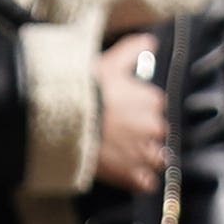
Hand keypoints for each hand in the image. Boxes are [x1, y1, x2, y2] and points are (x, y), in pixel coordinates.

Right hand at [91, 28, 173, 195]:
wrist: (67, 120)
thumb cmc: (87, 89)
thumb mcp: (111, 62)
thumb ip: (133, 50)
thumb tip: (152, 40)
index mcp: (151, 100)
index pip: (154, 106)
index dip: (139, 109)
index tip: (124, 111)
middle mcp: (153, 127)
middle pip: (156, 133)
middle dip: (143, 135)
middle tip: (121, 134)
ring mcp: (142, 153)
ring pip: (155, 159)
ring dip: (144, 158)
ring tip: (126, 157)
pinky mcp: (130, 175)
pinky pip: (145, 183)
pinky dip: (139, 181)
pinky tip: (128, 177)